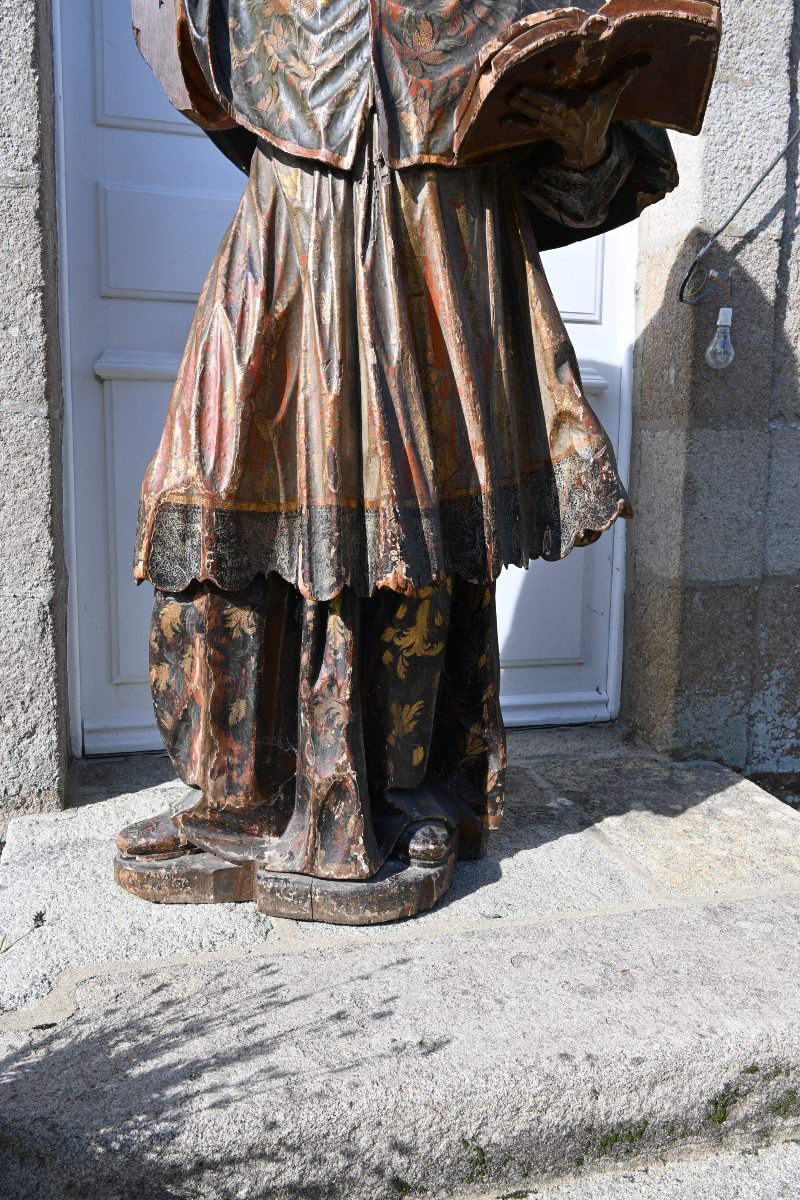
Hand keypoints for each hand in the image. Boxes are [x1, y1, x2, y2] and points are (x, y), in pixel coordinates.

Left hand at [503, 65, 639, 169]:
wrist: (588, 147)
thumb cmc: (598, 117)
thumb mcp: (611, 97)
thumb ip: (622, 78)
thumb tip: (641, 60)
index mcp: (579, 104)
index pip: (568, 89)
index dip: (557, 78)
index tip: (548, 67)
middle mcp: (564, 115)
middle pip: (546, 104)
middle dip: (532, 97)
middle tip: (517, 88)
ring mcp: (553, 124)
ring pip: (536, 114)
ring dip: (522, 107)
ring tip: (510, 98)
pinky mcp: (544, 130)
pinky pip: (529, 127)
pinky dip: (517, 124)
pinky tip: (503, 121)